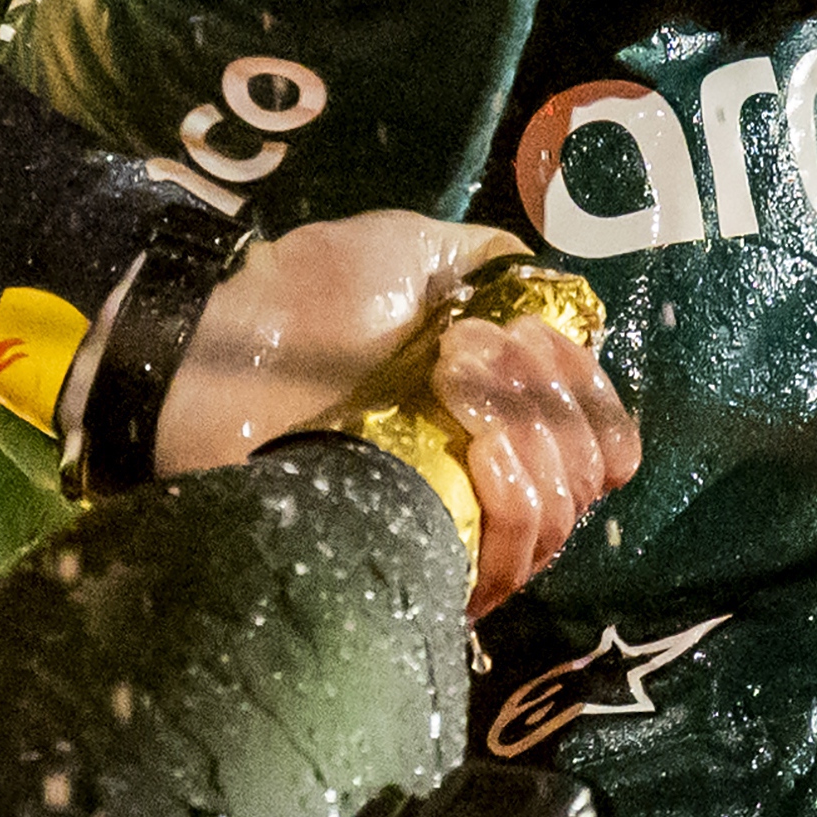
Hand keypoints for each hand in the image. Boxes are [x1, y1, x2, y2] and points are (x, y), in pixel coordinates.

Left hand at [156, 211, 643, 609]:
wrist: (217, 359)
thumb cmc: (304, 299)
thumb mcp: (408, 249)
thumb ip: (491, 266)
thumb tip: (556, 294)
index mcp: (494, 409)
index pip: (599, 436)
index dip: (587, 391)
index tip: (532, 338)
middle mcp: (484, 477)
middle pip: (586, 479)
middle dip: (553, 402)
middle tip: (474, 352)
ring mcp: (449, 528)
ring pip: (556, 522)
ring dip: (534, 440)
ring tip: (456, 387)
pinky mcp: (417, 567)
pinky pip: (507, 561)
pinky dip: (517, 499)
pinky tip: (479, 450)